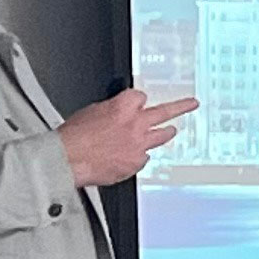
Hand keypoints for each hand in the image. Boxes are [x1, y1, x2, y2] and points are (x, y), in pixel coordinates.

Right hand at [58, 88, 197, 188]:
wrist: (67, 160)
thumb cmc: (72, 137)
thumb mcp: (90, 112)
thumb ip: (111, 111)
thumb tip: (117, 113)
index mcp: (122, 107)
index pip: (141, 96)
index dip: (139, 100)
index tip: (140, 101)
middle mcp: (135, 124)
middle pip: (165, 111)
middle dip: (180, 106)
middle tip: (191, 104)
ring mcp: (139, 144)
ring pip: (161, 136)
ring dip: (166, 132)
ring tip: (171, 129)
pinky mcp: (136, 162)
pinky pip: (144, 157)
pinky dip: (139, 156)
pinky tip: (130, 157)